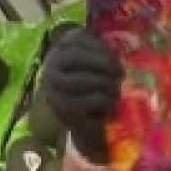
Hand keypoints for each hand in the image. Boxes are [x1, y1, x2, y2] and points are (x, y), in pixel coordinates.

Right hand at [41, 26, 121, 165]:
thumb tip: (114, 47)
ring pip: (85, 80)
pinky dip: (107, 102)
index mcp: (57, 55)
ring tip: (117, 91)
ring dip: (108, 84)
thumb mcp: (96, 67)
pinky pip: (92, 100)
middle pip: (76, 58)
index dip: (97, 46)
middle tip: (121, 73)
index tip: (116, 56)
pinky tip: (111, 108)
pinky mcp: (65, 112)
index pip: (74, 41)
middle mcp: (50, 72)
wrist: (87, 129)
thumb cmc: (94, 92)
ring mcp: (55, 93)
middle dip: (104, 64)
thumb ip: (99, 52)